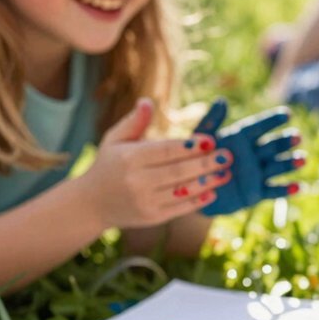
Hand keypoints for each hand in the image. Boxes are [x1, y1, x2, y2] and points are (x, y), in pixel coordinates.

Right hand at [80, 99, 232, 228]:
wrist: (91, 204)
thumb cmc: (108, 165)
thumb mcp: (114, 140)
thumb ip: (134, 122)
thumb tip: (148, 102)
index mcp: (129, 158)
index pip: (165, 150)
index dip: (190, 146)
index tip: (212, 140)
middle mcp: (136, 180)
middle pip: (178, 171)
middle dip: (206, 163)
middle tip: (227, 156)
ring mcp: (145, 201)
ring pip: (183, 190)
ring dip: (208, 182)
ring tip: (226, 173)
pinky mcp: (152, 217)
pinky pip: (180, 208)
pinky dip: (199, 201)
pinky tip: (213, 192)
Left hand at [193, 99, 302, 215]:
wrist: (192, 190)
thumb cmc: (194, 160)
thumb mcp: (199, 140)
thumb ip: (211, 121)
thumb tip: (222, 100)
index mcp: (241, 138)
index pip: (259, 126)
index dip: (272, 120)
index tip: (287, 114)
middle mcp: (252, 154)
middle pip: (272, 146)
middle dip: (285, 141)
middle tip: (297, 136)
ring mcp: (256, 173)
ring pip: (276, 166)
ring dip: (290, 163)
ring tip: (302, 158)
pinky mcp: (256, 193)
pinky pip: (273, 190)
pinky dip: (285, 189)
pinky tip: (298, 187)